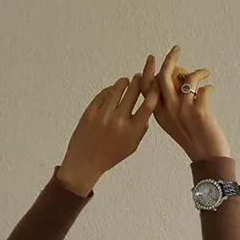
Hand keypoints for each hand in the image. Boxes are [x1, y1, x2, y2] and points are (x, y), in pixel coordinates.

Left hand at [60, 57, 161, 181]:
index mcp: (132, 131)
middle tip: (139, 77)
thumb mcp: (131, 147)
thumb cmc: (110, 155)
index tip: (154, 86)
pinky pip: (103, 94)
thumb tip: (147, 111)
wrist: (85, 162)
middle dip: (138, 82)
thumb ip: (141, 130)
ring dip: (124, 82)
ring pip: (117, 89)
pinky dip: (109, 90)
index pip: (148, 106)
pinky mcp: (90, 112)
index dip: (153, 92)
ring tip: (126, 81)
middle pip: (133, 92)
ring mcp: (103, 116)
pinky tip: (112, 91)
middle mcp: (119, 122)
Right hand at [153, 45, 230, 160]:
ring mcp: (183, 110)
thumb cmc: (193, 141)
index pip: (148, 87)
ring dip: (199, 72)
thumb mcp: (174, 124)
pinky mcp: (200, 111)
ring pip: (188, 78)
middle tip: (177, 49)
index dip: (148, 71)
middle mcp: (169, 110)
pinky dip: (209, 87)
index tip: (152, 59)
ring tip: (205, 73)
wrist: (208, 158)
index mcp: (159, 114)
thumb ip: (170, 106)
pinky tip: (211, 91)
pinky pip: (205, 89)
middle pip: (164, 77)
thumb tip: (176, 83)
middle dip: (170, 59)